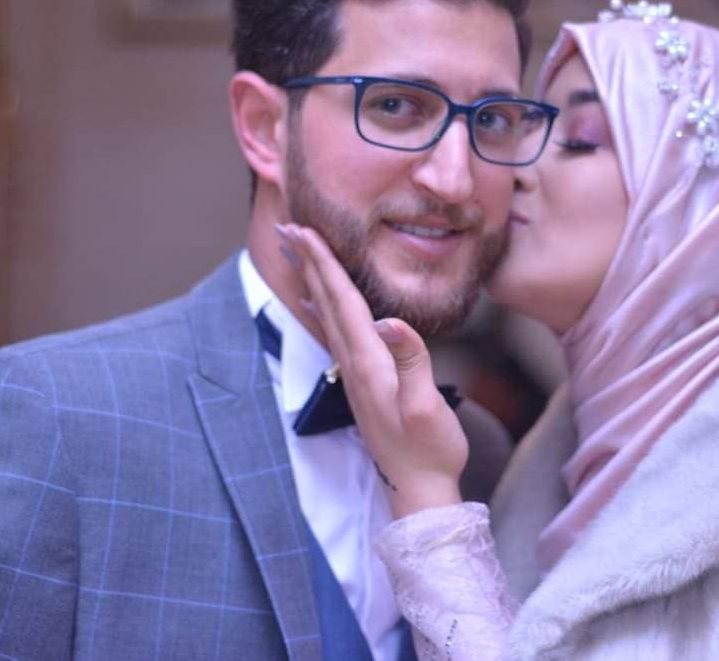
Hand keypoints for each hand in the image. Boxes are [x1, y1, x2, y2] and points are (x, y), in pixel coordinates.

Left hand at [277, 223, 467, 517]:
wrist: (419, 491)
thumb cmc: (429, 450)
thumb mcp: (426, 407)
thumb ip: (411, 362)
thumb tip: (392, 321)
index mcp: (369, 363)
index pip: (342, 301)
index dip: (325, 263)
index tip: (306, 230)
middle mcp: (354, 365)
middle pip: (327, 302)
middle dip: (310, 262)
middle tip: (289, 226)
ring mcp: (356, 376)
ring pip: (327, 316)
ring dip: (313, 281)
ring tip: (298, 254)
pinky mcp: (363, 384)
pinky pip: (336, 334)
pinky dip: (323, 310)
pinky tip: (316, 305)